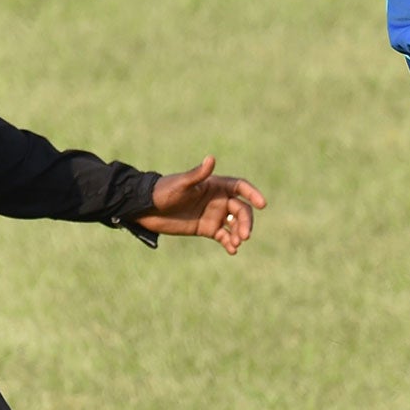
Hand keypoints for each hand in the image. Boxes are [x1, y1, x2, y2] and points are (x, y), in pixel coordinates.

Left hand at [136, 157, 267, 255]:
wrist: (146, 209)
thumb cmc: (163, 192)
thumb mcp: (181, 184)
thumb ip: (197, 174)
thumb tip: (211, 158)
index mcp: (214, 185)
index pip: (240, 187)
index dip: (252, 194)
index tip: (262, 204)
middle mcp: (218, 200)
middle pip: (241, 209)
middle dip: (246, 222)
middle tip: (244, 235)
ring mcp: (213, 215)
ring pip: (235, 224)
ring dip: (239, 233)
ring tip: (236, 243)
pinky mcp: (207, 229)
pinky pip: (224, 236)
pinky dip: (229, 243)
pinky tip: (232, 250)